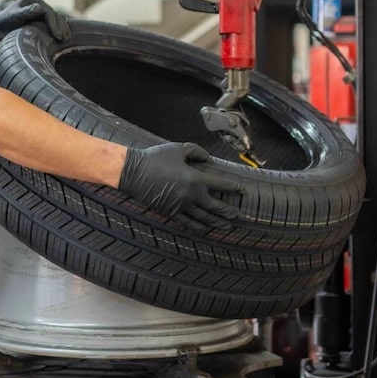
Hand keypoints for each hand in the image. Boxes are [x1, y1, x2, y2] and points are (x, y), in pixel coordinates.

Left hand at [0, 0, 71, 41]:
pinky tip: (64, 35)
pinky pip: (53, 21)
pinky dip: (59, 27)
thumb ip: (26, 13)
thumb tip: (40, 8)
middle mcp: (37, 1)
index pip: (47, 12)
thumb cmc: (4, 23)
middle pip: (53, 14)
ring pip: (55, 17)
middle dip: (60, 27)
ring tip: (66, 39)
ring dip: (62, 28)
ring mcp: (39, 8)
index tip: (57, 36)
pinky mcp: (40, 16)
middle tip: (64, 39)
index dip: (54, 24)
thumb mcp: (14, 17)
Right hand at [118, 143, 241, 228]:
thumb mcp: (178, 149)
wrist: (133, 172)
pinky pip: (188, 223)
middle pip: (216, 207)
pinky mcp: (170, 212)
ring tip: (227, 225)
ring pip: (204, 218)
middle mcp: (191, 196)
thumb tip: (207, 158)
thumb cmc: (155, 158)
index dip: (234, 188)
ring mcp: (180, 206)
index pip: (220, 185)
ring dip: (217, 222)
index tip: (242, 190)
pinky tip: (205, 228)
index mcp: (195, 179)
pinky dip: (199, 227)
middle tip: (239, 215)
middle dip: (229, 211)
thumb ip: (196, 151)